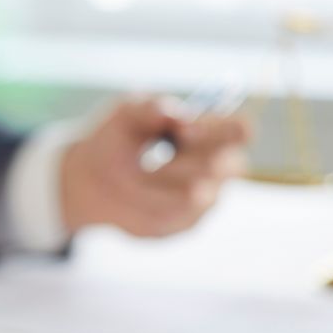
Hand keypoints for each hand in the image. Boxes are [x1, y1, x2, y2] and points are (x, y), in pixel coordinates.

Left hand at [60, 97, 250, 236]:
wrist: (93, 178)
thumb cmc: (119, 139)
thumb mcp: (125, 115)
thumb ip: (149, 108)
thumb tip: (175, 113)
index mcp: (213, 132)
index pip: (239, 130)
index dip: (221, 131)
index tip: (186, 131)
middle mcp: (219, 167)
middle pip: (230, 166)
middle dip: (194, 162)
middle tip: (160, 160)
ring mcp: (207, 199)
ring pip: (198, 196)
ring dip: (162, 185)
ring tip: (138, 175)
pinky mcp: (186, 224)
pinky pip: (174, 218)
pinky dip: (147, 206)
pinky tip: (133, 198)